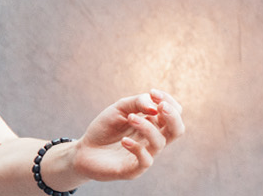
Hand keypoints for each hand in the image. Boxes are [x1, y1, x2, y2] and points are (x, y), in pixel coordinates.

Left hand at [72, 90, 187, 181]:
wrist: (84, 150)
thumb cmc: (105, 128)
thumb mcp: (119, 109)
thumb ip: (137, 102)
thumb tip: (155, 107)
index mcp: (153, 124)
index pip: (174, 113)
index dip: (168, 101)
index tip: (153, 92)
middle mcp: (153, 139)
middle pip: (177, 130)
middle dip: (173, 116)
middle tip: (159, 106)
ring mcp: (146, 155)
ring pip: (160, 142)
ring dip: (147, 127)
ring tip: (130, 118)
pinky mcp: (135, 169)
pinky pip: (146, 160)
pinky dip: (137, 148)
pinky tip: (124, 141)